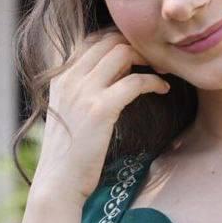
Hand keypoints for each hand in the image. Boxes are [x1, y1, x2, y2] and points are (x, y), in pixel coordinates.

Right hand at [33, 27, 168, 201]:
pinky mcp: (100, 109)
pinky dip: (154, 81)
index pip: (92, 39)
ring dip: (148, 58)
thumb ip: (83, 91)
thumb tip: (112, 79)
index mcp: (60, 76)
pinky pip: (135, 81)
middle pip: (109, 40)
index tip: (139, 54)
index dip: (119, 40)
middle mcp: (69, 77)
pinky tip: (163, 89)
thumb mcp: (69, 113)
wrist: (58, 183)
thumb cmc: (69, 154)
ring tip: (162, 71)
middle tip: (156, 60)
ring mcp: (83, 91)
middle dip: (137, 45)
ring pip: (122, 52)